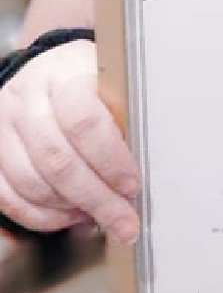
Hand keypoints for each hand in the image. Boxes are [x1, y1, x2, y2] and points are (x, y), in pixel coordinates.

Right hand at [0, 40, 140, 241]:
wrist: (47, 73)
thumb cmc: (88, 82)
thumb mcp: (113, 84)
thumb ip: (124, 120)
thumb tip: (140, 171)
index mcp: (64, 74)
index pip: (83, 120)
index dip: (110, 159)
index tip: (132, 184)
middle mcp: (26, 98)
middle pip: (57, 159)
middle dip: (97, 198)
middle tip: (124, 219)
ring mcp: (4, 126)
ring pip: (31, 183)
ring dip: (70, 209)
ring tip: (101, 216)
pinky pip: (10, 197)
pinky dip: (43, 217)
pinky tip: (71, 217)